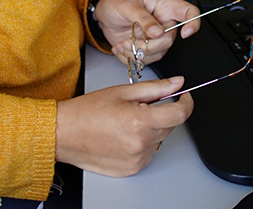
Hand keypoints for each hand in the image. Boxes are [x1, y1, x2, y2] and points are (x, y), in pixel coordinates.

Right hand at [55, 78, 193, 175]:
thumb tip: (177, 83)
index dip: (186, 102)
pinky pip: (148, 152)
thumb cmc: (88, 111)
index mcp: (140, 121)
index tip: (184, 96)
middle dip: (162, 112)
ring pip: (158, 139)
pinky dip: (142, 142)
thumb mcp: (122, 91)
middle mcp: (141, 144)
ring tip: (127, 121)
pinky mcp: (132, 169)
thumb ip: (154, 88)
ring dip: (151, 128)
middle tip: (141, 105)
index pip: (179, 114)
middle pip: (169, 125)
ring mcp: (137, 159)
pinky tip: (124, 134)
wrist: (66, 133)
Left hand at [94, 0, 200, 65]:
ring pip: (158, 54)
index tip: (185, 33)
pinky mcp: (147, 50)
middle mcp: (163, 23)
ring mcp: (156, 38)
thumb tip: (158, 32)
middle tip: (131, 39)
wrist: (104, 14)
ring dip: (137, 52)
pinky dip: (130, 58)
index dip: (193, 23)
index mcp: (164, 6)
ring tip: (122, 43)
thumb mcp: (128, 6)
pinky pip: (145, 61)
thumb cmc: (117, 2)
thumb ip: (144, 19)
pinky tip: (120, 47)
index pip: (189, 12)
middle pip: (169, 40)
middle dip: (149, 44)